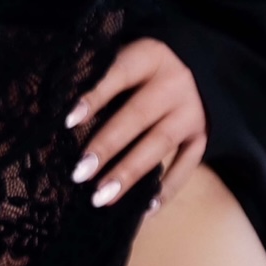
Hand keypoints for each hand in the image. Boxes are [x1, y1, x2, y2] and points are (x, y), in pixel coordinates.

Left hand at [67, 38, 206, 211]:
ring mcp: (192, 112)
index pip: (119, 74)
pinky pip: (187, 166)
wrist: (202, 66)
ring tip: (101, 197)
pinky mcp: (204, 136)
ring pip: (160, 144)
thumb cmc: (146, 67)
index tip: (68, 121)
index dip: (94, 96)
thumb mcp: (127, 56)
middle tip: (79, 173)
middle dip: (107, 145)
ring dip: (129, 172)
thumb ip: (100, 75)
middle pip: (138, 115)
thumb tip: (61, 111)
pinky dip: (167, 189)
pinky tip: (145, 209)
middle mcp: (174, 84)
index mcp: (150, 57)